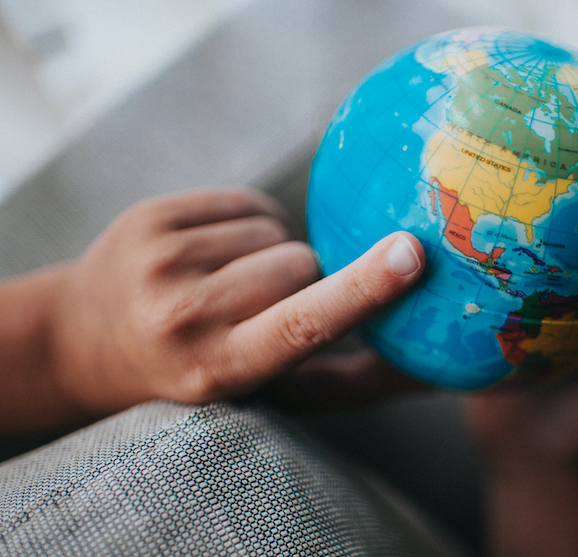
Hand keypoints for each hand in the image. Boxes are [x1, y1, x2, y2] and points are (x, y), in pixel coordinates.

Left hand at [47, 188, 425, 420]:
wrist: (83, 341)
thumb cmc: (196, 372)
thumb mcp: (264, 393)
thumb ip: (344, 382)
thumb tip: (435, 373)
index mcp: (217, 370)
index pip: (304, 324)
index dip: (363, 289)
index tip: (410, 255)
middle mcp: (182, 315)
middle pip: (302, 265)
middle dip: (307, 277)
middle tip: (266, 305)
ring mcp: (158, 260)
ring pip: (275, 229)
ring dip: (274, 250)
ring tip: (234, 281)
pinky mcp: (149, 216)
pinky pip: (245, 201)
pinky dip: (249, 224)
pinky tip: (219, 253)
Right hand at [465, 111, 577, 556]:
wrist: (536, 456)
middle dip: (570, 134)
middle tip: (535, 100)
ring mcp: (547, 274)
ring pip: (534, 207)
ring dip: (515, 168)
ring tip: (477, 131)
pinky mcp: (505, 292)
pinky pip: (487, 241)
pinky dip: (467, 218)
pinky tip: (428, 204)